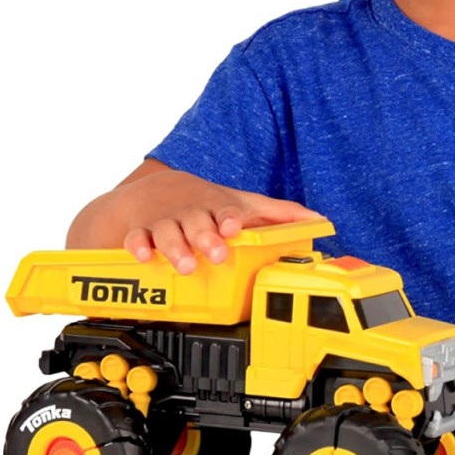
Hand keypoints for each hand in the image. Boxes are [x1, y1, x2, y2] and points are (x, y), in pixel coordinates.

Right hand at [118, 170, 321, 273]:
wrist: (154, 189)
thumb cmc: (206, 203)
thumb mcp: (241, 203)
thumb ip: (278, 214)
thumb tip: (318, 219)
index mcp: (216, 207)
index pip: (225, 210)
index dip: (230, 217)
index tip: (234, 227)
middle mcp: (191, 213)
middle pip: (197, 222)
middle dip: (206, 237)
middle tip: (217, 252)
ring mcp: (165, 221)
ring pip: (168, 233)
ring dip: (177, 248)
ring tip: (188, 266)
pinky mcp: (140, 231)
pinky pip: (136, 238)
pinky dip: (138, 247)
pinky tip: (144, 257)